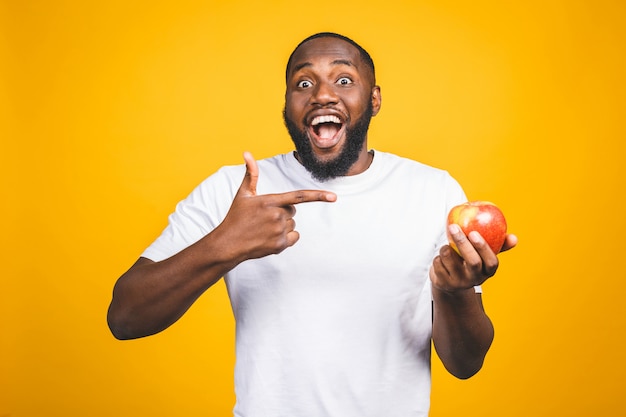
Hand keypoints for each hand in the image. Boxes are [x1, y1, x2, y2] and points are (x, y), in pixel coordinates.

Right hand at [215, 152, 336, 261]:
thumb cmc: (236, 217)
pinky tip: (270, 238)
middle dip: (282, 213)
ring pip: (292, 225)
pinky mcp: (279, 245)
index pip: (298, 197)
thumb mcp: (243, 194)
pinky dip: (286, 238)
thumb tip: (246, 152)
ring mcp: (278, 232)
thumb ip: (250, 173)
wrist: (228, 243)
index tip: (334, 197)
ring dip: (282, 226)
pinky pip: (294, 237)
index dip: (318, 196)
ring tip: (264, 229)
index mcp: (269, 201)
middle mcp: (276, 216)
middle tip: (264, 218)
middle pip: (292, 212)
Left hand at [430, 224, 517, 292]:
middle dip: (462, 242)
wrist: (449, 283)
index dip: (483, 247)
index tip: (474, 233)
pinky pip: (438, 262)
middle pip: (472, 261)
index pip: (491, 262)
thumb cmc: (469, 262)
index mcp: (488, 271)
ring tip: (448, 247)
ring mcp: (459, 282)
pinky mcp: (443, 283)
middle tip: (454, 227)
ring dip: (446, 247)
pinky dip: (438, 256)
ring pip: (450, 257)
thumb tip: (514, 238)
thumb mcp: (483, 256)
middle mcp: (475, 279)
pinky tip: (442, 260)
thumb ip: (498, 245)